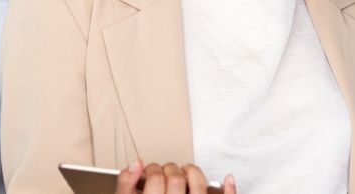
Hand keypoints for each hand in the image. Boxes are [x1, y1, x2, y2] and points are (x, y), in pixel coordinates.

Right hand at [115, 160, 235, 193]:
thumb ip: (126, 187)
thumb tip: (135, 165)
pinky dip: (228, 190)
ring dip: (193, 171)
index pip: (154, 179)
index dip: (150, 169)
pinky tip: (227, 181)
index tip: (149, 171)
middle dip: (169, 168)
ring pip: (198, 184)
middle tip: (163, 172)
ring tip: (185, 172)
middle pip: (175, 178)